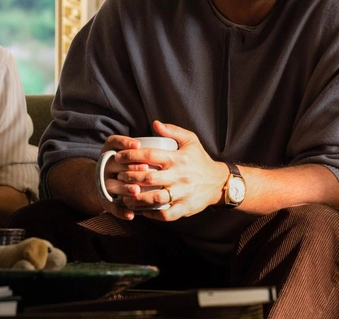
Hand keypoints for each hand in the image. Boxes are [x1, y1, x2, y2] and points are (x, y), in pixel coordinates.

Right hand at [96, 135, 148, 220]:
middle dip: (130, 167)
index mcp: (111, 152)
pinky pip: (112, 206)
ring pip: (112, 186)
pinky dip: (120, 211)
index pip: (114, 143)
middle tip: (145, 168)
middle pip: (115, 165)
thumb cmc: (127, 162)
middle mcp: (105, 166)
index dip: (125, 143)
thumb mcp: (130, 147)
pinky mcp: (106, 200)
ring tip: (137, 190)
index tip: (138, 145)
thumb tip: (157, 124)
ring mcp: (105, 183)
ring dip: (124, 188)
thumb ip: (144, 137)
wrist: (104, 182)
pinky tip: (131, 214)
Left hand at [114, 121, 228, 220]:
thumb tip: (154, 123)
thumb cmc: (200, 160)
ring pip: (156, 198)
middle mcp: (179, 176)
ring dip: (137, 199)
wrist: (219, 182)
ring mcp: (183, 193)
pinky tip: (142, 211)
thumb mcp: (191, 140)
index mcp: (178, 158)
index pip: (150, 155)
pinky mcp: (186, 208)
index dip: (132, 155)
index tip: (119, 156)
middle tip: (119, 177)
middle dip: (130, 177)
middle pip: (149, 178)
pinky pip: (166, 214)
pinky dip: (153, 215)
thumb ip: (173, 131)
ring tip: (125, 197)